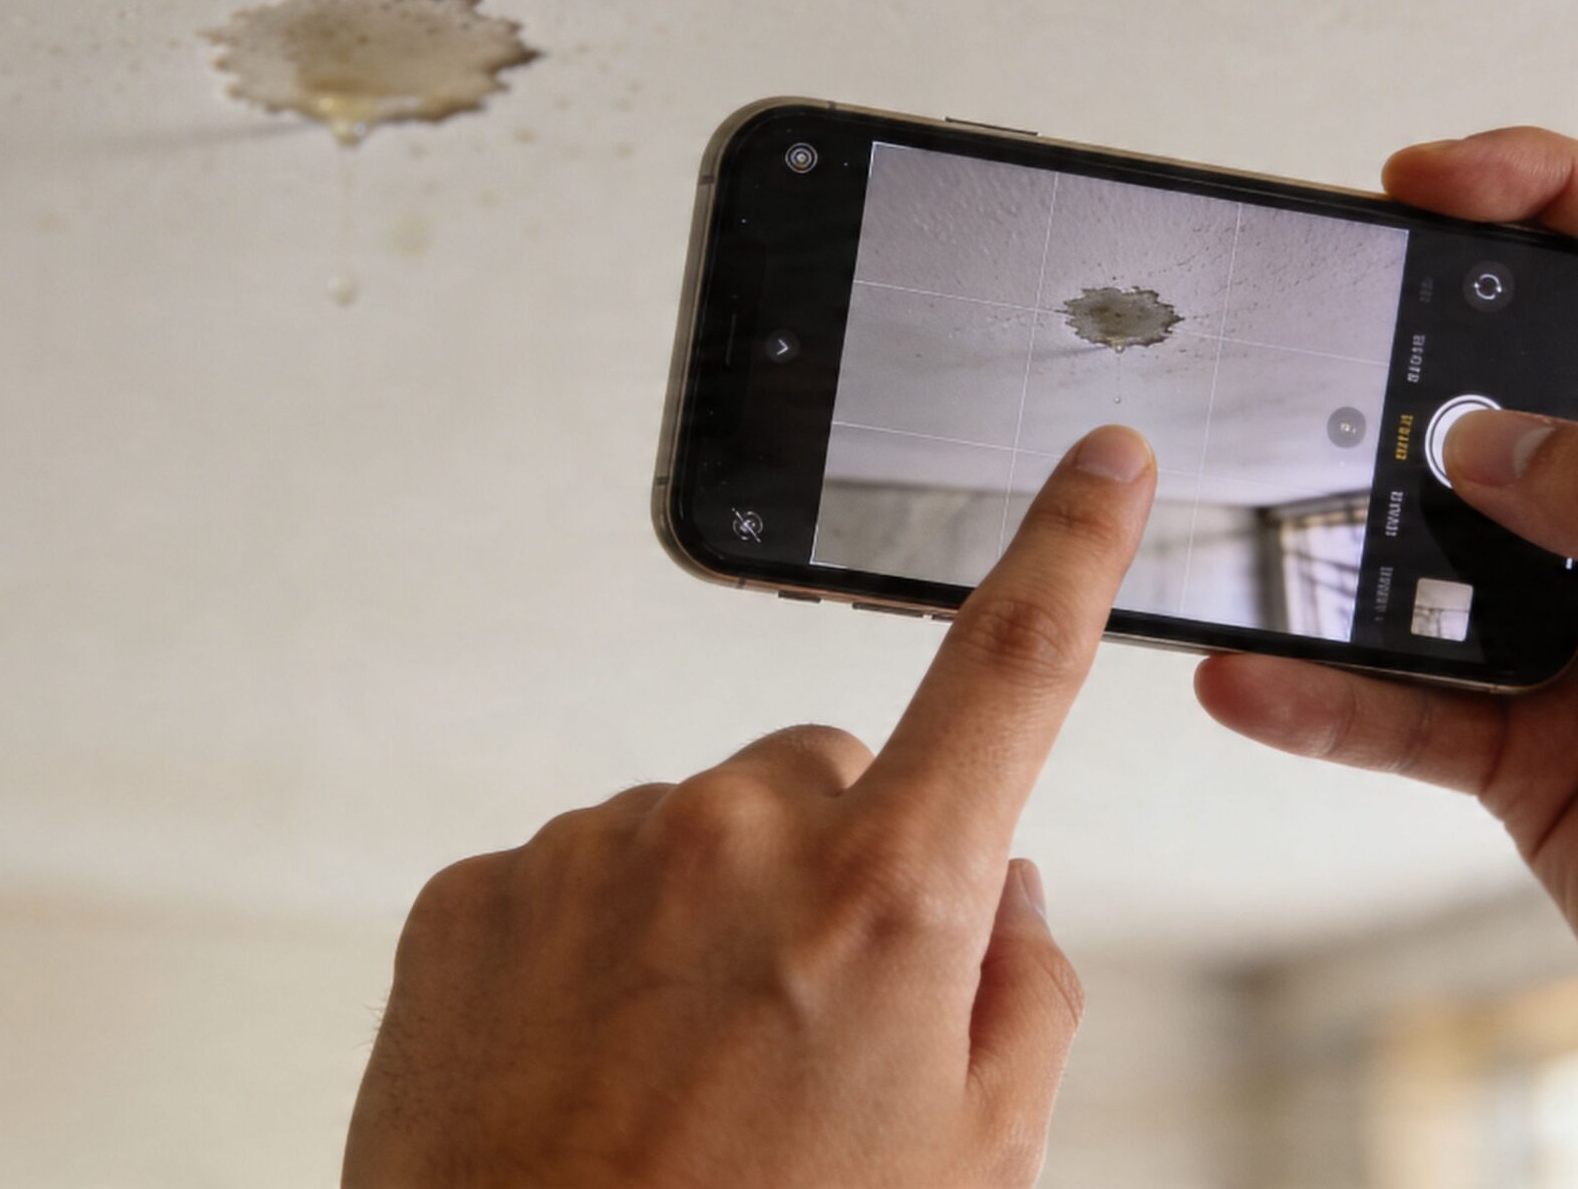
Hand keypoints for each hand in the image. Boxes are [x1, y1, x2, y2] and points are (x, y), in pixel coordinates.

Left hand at [343, 426, 1158, 1187]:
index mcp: (885, 902)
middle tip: (808, 1025)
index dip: (1069, 551)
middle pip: (827, 775)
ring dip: (709, 916)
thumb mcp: (973, 1166)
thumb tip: (1001, 880)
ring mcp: (587, 854)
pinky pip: (577, 879)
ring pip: (695, 832)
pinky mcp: (474, 892)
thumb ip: (1025, 991)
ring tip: (685, 1076)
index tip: (1102, 459)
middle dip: (840, 863)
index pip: (1008, 672)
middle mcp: (731, 839)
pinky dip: (597, 950)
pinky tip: (593, 1070)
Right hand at [1194, 128, 1577, 1183]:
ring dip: (1357, 537)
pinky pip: (1401, 692)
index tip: (1435, 180)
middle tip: (1329, 338)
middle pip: (1533, 385)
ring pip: (1444, 544)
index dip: (1558, 193)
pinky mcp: (1532, 737)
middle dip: (1427, 355)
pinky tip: (1257, 675)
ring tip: (1278, 519)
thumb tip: (1487, 437)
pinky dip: (1323, 688)